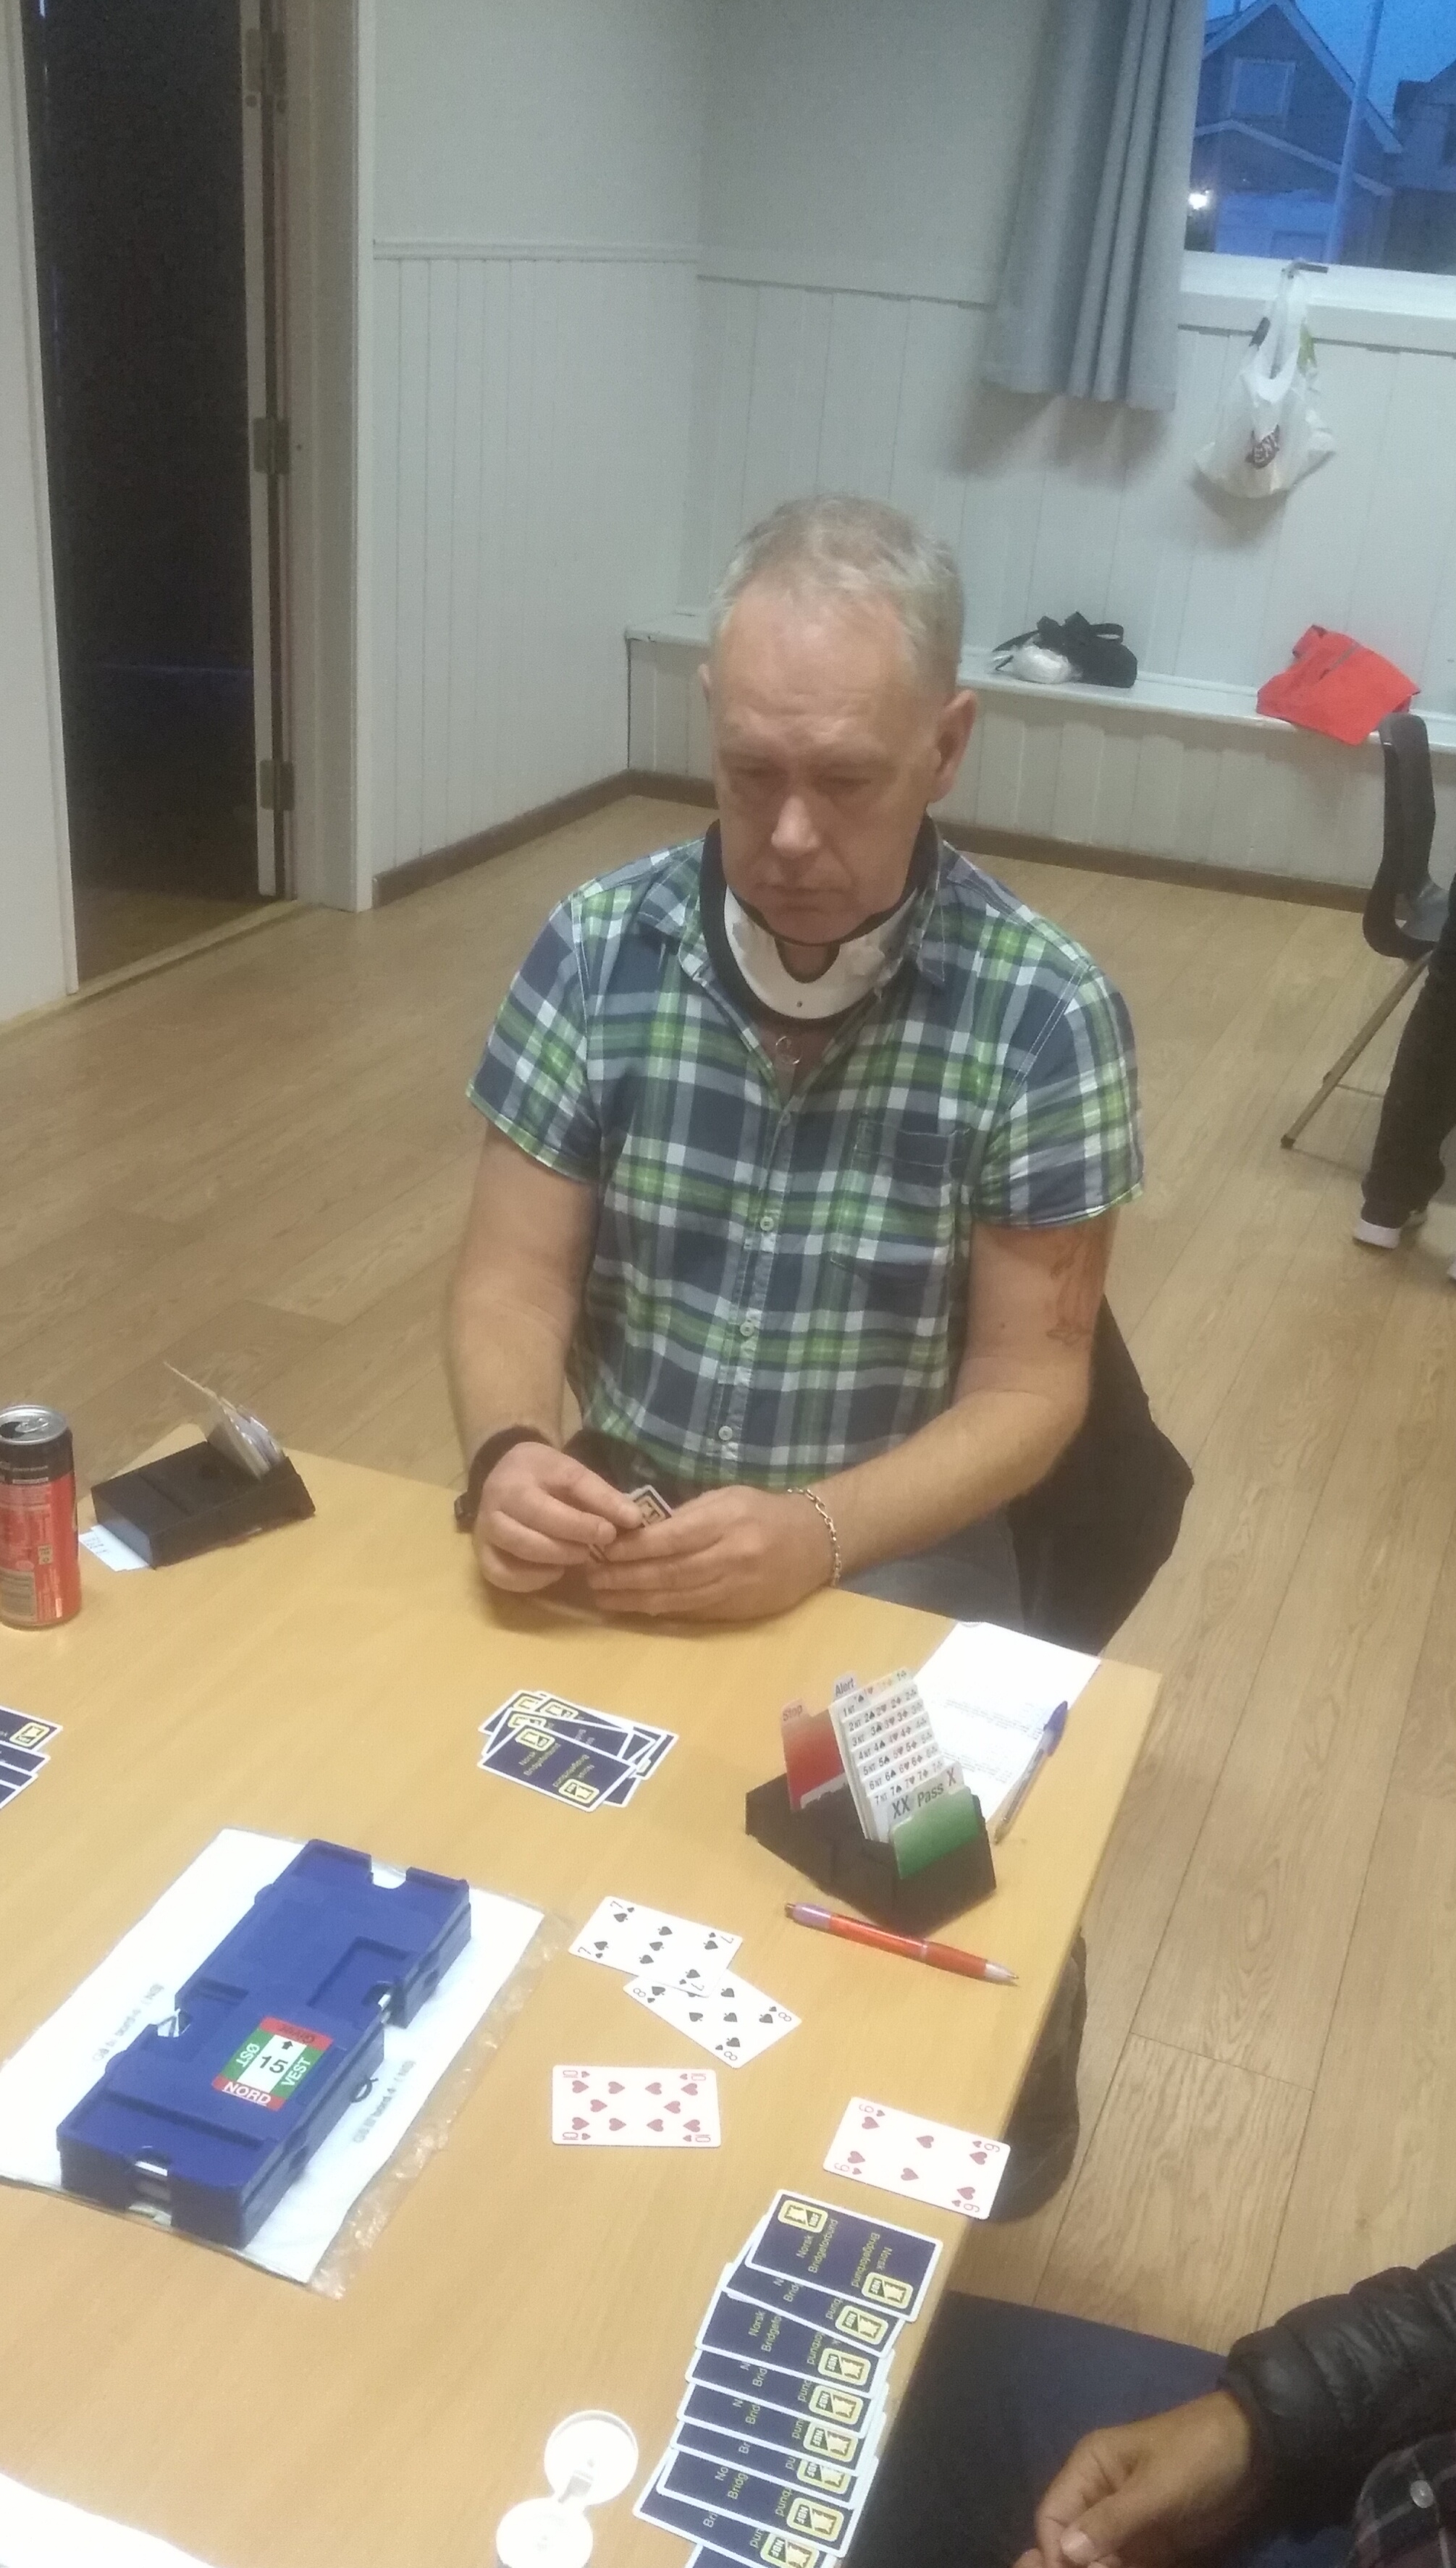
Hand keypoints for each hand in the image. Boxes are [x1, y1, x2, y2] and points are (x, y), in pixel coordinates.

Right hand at [473, 1446, 642, 1592]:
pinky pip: (503, 1575)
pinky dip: (532, 1579)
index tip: (614, 1530)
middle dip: (576, 1536)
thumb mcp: (572, 1472)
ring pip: (520, 1547)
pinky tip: (554, 1572)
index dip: (589, 1515)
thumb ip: (601, 1496)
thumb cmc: (544, 1476)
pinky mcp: (482, 1555)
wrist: (501, 1473)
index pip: (560, 1490)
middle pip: (538, 1519)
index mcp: (526, 1473)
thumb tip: (634, 1520)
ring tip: (581, 1556)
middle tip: (601, 1544)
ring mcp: (486, 1529)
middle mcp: (499, 1500)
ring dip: (557, 1557)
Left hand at [585, 1486, 835, 1621]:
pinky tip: (634, 1607)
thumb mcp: (727, 1497)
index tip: (601, 1548)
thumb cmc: (764, 1511)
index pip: (671, 1538)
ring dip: (634, 1599)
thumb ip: (688, 1513)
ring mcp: (734, 1588)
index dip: (633, 1547)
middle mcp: (730, 1557)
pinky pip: (691, 1611)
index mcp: (726, 1522)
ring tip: (602, 1596)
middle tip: (591, 1578)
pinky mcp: (737, 1611)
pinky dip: (659, 1610)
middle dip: (624, 1577)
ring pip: (675, 1597)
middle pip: (668, 1572)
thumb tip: (638, 1527)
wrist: (815, 1542)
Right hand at [1012, 2393, 1263, 2567]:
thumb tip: (1066, 2553)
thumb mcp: (1156, 2487)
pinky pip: (1126, 2566)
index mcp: (1089, 2468)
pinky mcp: (1151, 2543)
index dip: (1056, 2553)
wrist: (1255, 2453)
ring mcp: (1126, 2522)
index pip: (1053, 2517)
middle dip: (1078, 2567)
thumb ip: (1111, 2520)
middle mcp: (1099, 2496)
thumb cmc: (1197, 2455)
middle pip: (1072, 2544)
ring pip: (1097, 2560)